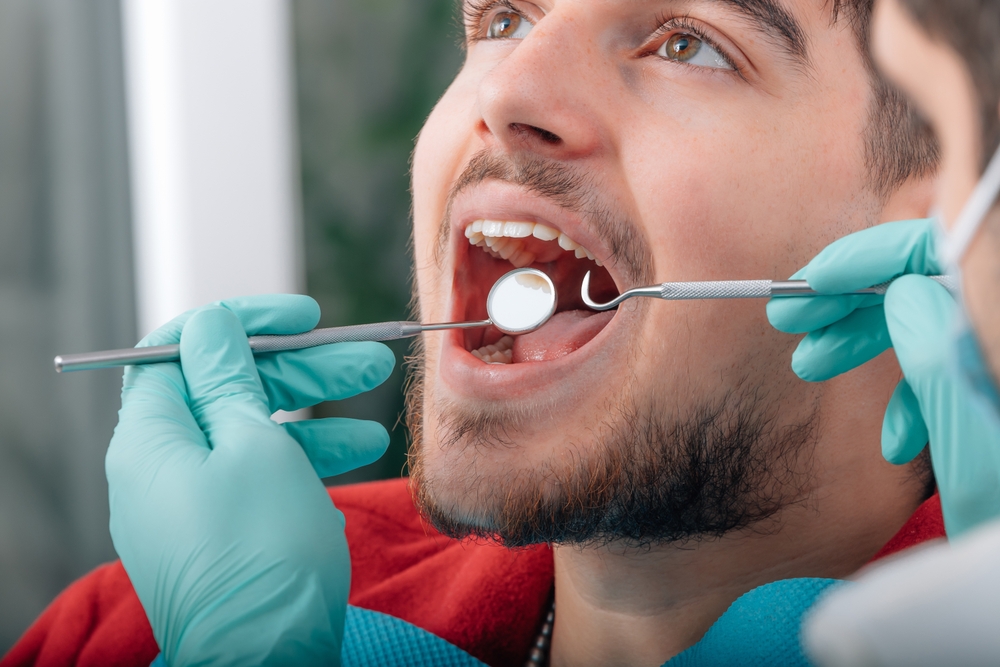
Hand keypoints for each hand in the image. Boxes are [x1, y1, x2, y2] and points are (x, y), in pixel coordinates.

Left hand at [106, 295, 394, 665]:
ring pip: (254, 433)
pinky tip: (357, 455)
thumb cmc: (260, 553)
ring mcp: (192, 503)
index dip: (243, 322)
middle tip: (365, 360)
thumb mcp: (254, 444)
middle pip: (230, 390)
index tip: (300, 316)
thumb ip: (230, 377)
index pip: (182, 349)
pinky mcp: (223, 532)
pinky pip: (260, 476)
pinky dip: (305, 460)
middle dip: (301, 371)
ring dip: (316, 416)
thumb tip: (211, 325)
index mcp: (151, 438)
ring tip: (376, 413)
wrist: (269, 660)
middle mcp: (162, 468)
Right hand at [767, 219, 999, 536]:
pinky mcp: (992, 395)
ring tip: (811, 366)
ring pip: (931, 325)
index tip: (812, 283)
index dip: (871, 255)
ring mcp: (995, 363)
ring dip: (866, 342)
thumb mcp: (970, 434)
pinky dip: (911, 397)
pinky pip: (950, 373)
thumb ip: (935, 352)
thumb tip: (902, 290)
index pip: (942, 247)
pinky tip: (893, 442)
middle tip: (793, 322)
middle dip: (854, 299)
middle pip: (929, 282)